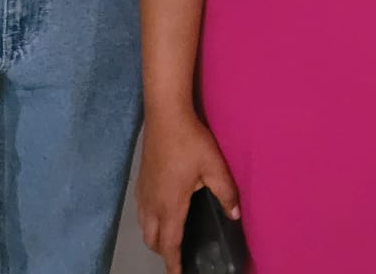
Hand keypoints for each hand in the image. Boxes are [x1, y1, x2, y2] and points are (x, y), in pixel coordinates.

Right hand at [137, 107, 239, 273]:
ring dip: (155, 238)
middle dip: (164, 252)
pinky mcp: (140, 182)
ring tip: (171, 239)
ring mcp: (143, 193)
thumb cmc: (190, 141)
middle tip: (179, 256)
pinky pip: (141, 213)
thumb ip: (226, 193)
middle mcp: (152, 204)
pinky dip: (149, 223)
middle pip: (153, 240)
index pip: (169, 244)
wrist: (165, 115)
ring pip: (144, 227)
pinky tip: (161, 214)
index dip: (174, 263)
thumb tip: (235, 215)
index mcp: (170, 205)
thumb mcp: (214, 166)